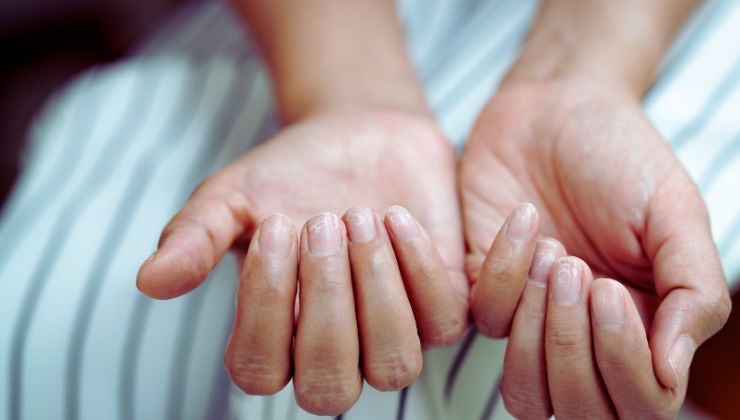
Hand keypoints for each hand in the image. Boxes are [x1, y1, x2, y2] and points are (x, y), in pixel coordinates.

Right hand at [136, 109, 468, 414]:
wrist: (358, 135)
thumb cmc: (291, 173)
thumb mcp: (233, 197)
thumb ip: (194, 238)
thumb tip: (149, 281)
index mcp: (275, 339)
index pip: (259, 371)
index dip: (264, 308)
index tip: (274, 227)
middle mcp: (335, 352)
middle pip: (329, 386)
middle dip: (325, 301)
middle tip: (319, 220)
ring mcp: (393, 334)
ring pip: (394, 366)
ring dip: (375, 291)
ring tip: (359, 216)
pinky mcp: (442, 306)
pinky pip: (443, 321)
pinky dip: (418, 267)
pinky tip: (395, 215)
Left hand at [460, 79, 730, 417]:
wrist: (555, 108)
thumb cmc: (621, 157)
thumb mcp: (675, 213)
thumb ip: (693, 291)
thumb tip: (673, 371)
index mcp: (645, 327)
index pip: (640, 403)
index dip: (624, 365)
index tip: (609, 290)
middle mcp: (587, 336)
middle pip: (577, 409)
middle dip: (574, 346)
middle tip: (580, 270)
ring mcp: (531, 318)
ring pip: (524, 390)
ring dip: (537, 329)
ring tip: (554, 253)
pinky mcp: (481, 289)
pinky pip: (483, 320)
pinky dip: (502, 271)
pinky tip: (524, 220)